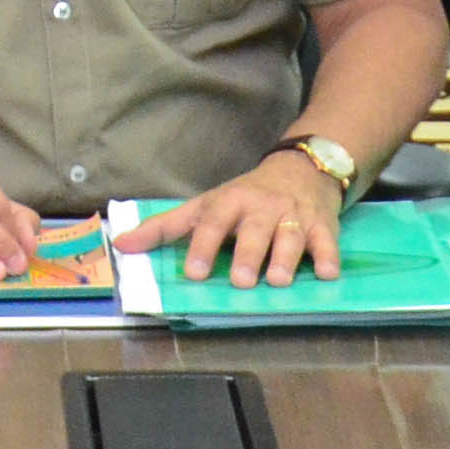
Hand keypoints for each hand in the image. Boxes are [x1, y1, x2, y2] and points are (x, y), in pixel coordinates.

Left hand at [113, 153, 344, 289]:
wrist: (302, 167)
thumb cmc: (245, 196)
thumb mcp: (204, 205)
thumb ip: (164, 228)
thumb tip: (121, 245)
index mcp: (229, 203)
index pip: (212, 223)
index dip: (202, 247)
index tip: (194, 273)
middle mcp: (260, 208)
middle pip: (253, 230)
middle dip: (248, 254)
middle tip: (241, 280)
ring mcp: (292, 215)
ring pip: (290, 236)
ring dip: (285, 258)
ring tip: (278, 281)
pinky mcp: (321, 224)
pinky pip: (326, 241)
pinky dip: (328, 256)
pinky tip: (327, 273)